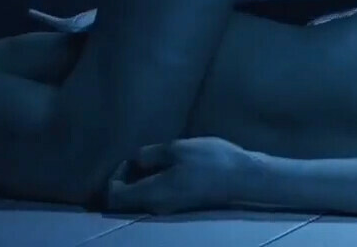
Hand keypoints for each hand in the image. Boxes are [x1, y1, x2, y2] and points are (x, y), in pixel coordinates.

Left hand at [103, 137, 252, 213]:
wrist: (243, 178)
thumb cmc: (210, 161)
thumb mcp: (177, 148)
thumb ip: (150, 154)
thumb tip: (135, 161)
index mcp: (150, 193)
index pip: (112, 195)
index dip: (114, 176)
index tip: (133, 159)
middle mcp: (154, 205)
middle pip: (125, 197)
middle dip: (128, 175)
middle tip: (145, 155)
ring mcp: (168, 207)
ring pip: (142, 195)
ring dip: (144, 177)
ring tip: (160, 157)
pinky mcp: (180, 203)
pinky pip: (156, 194)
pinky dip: (156, 180)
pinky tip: (173, 165)